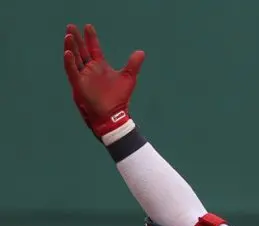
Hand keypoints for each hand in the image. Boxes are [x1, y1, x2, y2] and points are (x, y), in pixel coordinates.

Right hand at [63, 24, 144, 139]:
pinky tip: (68, 53)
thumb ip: (133, 64)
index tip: (88, 26)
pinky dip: (69, 63)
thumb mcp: (128, 78)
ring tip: (69, 36)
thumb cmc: (119, 98)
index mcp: (100, 67)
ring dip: (71, 47)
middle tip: (71, 26)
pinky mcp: (78, 85)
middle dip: (77, 39)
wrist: (113, 115)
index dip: (91, 38)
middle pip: (81, 51)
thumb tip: (141, 52)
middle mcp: (90, 70)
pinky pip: (72, 72)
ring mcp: (83, 77)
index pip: (94, 48)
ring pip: (74, 59)